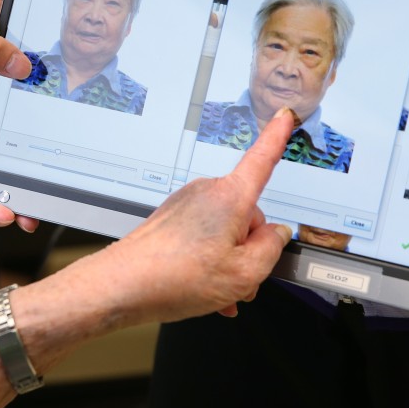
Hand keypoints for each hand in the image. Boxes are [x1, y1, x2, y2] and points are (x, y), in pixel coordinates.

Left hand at [100, 107, 294, 323]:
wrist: (124, 285)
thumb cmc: (175, 276)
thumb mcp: (244, 273)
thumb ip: (272, 249)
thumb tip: (277, 235)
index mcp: (230, 198)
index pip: (262, 159)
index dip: (277, 136)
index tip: (284, 115)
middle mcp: (207, 192)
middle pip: (248, 215)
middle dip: (249, 248)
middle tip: (239, 281)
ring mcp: (187, 203)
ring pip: (226, 231)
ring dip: (228, 260)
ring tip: (217, 291)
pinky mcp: (173, 217)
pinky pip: (204, 235)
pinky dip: (209, 260)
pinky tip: (203, 285)